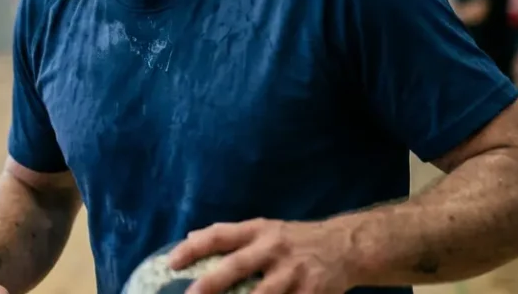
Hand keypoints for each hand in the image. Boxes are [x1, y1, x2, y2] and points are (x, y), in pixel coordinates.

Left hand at [167, 219, 358, 293]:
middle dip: (212, 282)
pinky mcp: (312, 293)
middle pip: (238, 266)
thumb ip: (230, 236)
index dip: (193, 248)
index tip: (171, 263)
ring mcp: (293, 273)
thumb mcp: (264, 229)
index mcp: (258, 231)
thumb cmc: (294, 240)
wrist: (346, 247)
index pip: (219, 236)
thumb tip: (190, 238)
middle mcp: (273, 249)